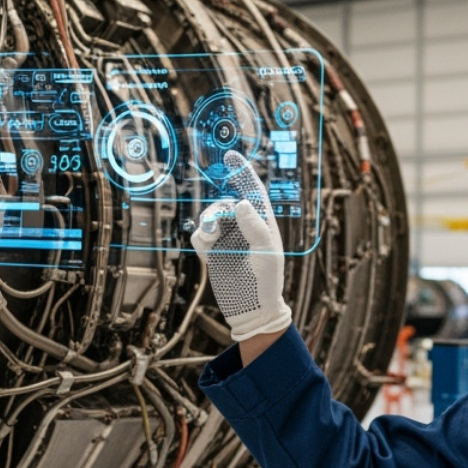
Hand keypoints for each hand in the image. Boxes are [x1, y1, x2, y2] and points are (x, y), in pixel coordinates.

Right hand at [190, 151, 292, 343]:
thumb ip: (255, 228)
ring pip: (210, 217)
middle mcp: (244, 228)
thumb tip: (240, 202)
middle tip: (215, 225)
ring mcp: (228, 240)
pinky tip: (207, 250)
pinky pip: (200, 236)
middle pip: (226, 203)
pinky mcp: (213, 253)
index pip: (253, 192)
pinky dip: (201, 237)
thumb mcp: (267, 254)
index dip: (242, 173)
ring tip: (211, 237)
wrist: (252, 311)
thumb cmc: (267, 283)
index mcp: (263, 223)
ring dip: (208, 222)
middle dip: (219, 209)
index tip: (231, 155)